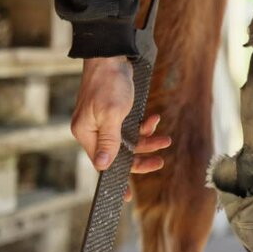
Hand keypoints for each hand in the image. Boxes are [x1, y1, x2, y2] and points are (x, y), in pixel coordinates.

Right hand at [71, 56, 171, 194]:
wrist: (111, 54)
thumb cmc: (108, 83)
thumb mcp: (111, 114)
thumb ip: (109, 141)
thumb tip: (103, 167)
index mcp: (86, 134)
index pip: (103, 165)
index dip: (117, 179)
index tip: (126, 197)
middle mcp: (94, 131)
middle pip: (119, 156)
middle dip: (141, 159)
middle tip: (160, 161)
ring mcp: (105, 123)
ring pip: (129, 142)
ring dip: (148, 141)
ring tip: (166, 140)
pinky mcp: (116, 113)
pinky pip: (132, 128)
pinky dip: (145, 126)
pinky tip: (155, 119)